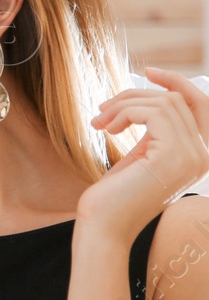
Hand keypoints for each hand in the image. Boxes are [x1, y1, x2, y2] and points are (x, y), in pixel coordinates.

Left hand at [81, 68, 208, 239]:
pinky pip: (154, 112)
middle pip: (177, 99)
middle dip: (135, 96)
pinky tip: (107, 130)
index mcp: (199, 155)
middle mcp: (204, 155)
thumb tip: (152, 97)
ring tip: (100, 122)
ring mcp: (193, 156)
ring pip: (164, 102)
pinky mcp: (174, 155)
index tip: (148, 72)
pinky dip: (125, 113)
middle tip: (102, 110)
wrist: (102, 227)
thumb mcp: (141, 156)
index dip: (177, 83)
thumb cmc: (113, 197)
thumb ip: (155, 132)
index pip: (200, 105)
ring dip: (125, 105)